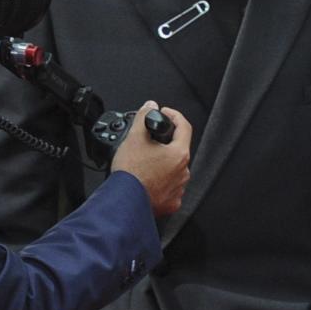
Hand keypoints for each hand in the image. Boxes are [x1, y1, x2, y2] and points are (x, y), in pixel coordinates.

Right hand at [110, 101, 192, 216]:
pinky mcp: (171, 203)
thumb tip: (150, 106)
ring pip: (174, 170)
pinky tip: (147, 179)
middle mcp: (183, 172)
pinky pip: (169, 188)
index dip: (174, 116)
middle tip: (150, 142)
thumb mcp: (134, 138)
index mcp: (179, 154)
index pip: (185, 127)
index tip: (166, 114)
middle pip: (178, 150)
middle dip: (165, 144)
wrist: (125, 201)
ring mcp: (179, 189)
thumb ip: (144, 118)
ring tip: (145, 163)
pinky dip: (161, 182)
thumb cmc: (131, 173)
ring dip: (163, 164)